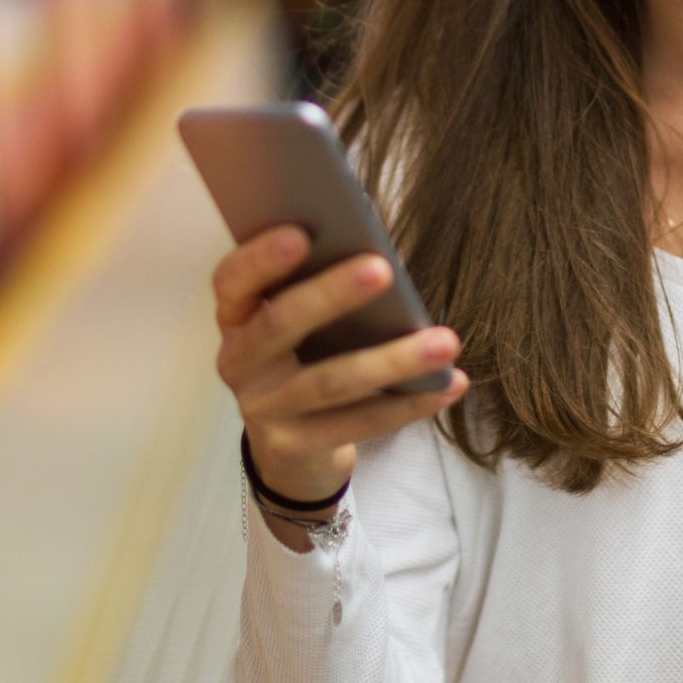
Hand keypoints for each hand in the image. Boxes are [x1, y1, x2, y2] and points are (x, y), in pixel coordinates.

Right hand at [211, 225, 469, 506]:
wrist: (291, 448)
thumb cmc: (307, 356)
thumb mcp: (300, 320)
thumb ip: (319, 283)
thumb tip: (376, 253)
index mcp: (236, 316)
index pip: (232, 281)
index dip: (260, 258)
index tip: (301, 234)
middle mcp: (238, 362)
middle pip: (279, 326)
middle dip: (331, 295)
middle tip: (383, 270)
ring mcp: (262, 410)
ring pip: (329, 382)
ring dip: (392, 360)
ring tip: (446, 342)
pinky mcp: (294, 447)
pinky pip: (357, 424)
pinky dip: (408, 404)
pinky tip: (450, 385)